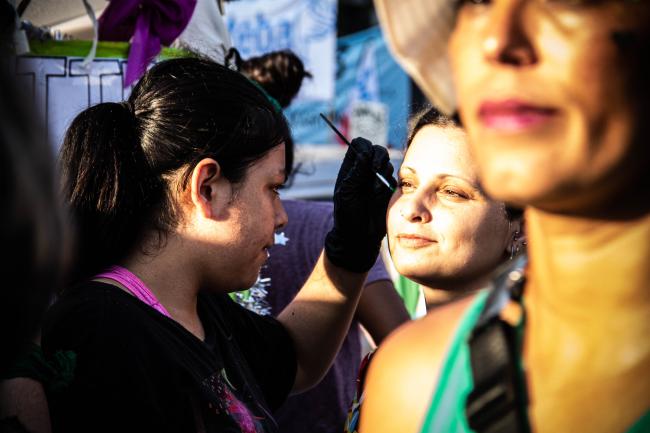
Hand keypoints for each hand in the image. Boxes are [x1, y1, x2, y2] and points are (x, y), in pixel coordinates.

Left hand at [325, 138, 395, 272]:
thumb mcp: (346, 192)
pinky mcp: (389, 189)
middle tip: (375, 169)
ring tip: (374, 190)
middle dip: (378, 156)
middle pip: (377, 150)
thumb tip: (364, 153)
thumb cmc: (347, 215)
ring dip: (382, 173)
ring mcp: (378, 179)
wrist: (359, 235)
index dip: (364, 147)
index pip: (359, 145)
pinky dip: (389, 183)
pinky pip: (395, 179)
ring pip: (387, 163)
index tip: (364, 157)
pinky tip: (381, 195)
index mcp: (351, 168)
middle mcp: (365, 170)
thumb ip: (355, 173)